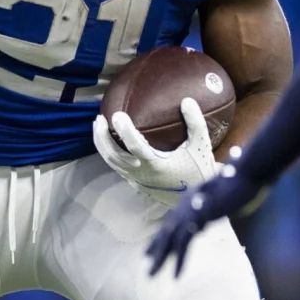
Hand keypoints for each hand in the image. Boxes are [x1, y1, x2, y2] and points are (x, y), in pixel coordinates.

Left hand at [92, 97, 218, 206]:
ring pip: (112, 162)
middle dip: (102, 137)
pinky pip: (117, 167)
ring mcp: (136, 180)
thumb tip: (186, 100)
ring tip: (99, 127)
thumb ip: (195, 123)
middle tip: (100, 119)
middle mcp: (142, 174)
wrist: (196, 199)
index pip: (134, 146)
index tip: (117, 115)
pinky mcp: (135, 183)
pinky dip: (110, 153)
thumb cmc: (198, 170)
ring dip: (102, 144)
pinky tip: (109, 142)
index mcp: (156, 165)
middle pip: (113, 155)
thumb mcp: (201, 145)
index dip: (124, 130)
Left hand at [146, 161, 263, 276]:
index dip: (160, 238)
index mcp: (188, 200)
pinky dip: (179, 260)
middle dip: (156, 250)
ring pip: (170, 240)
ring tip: (152, 275)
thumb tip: (199, 227)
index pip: (170, 223)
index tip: (150, 252)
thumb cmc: (237, 183)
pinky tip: (176, 275)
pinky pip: (184, 243)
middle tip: (148, 268)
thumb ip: (205, 213)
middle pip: (166, 232)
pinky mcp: (198, 218)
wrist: (245, 175)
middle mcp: (185, 205)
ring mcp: (190, 211)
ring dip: (161, 259)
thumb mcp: (217, 201)